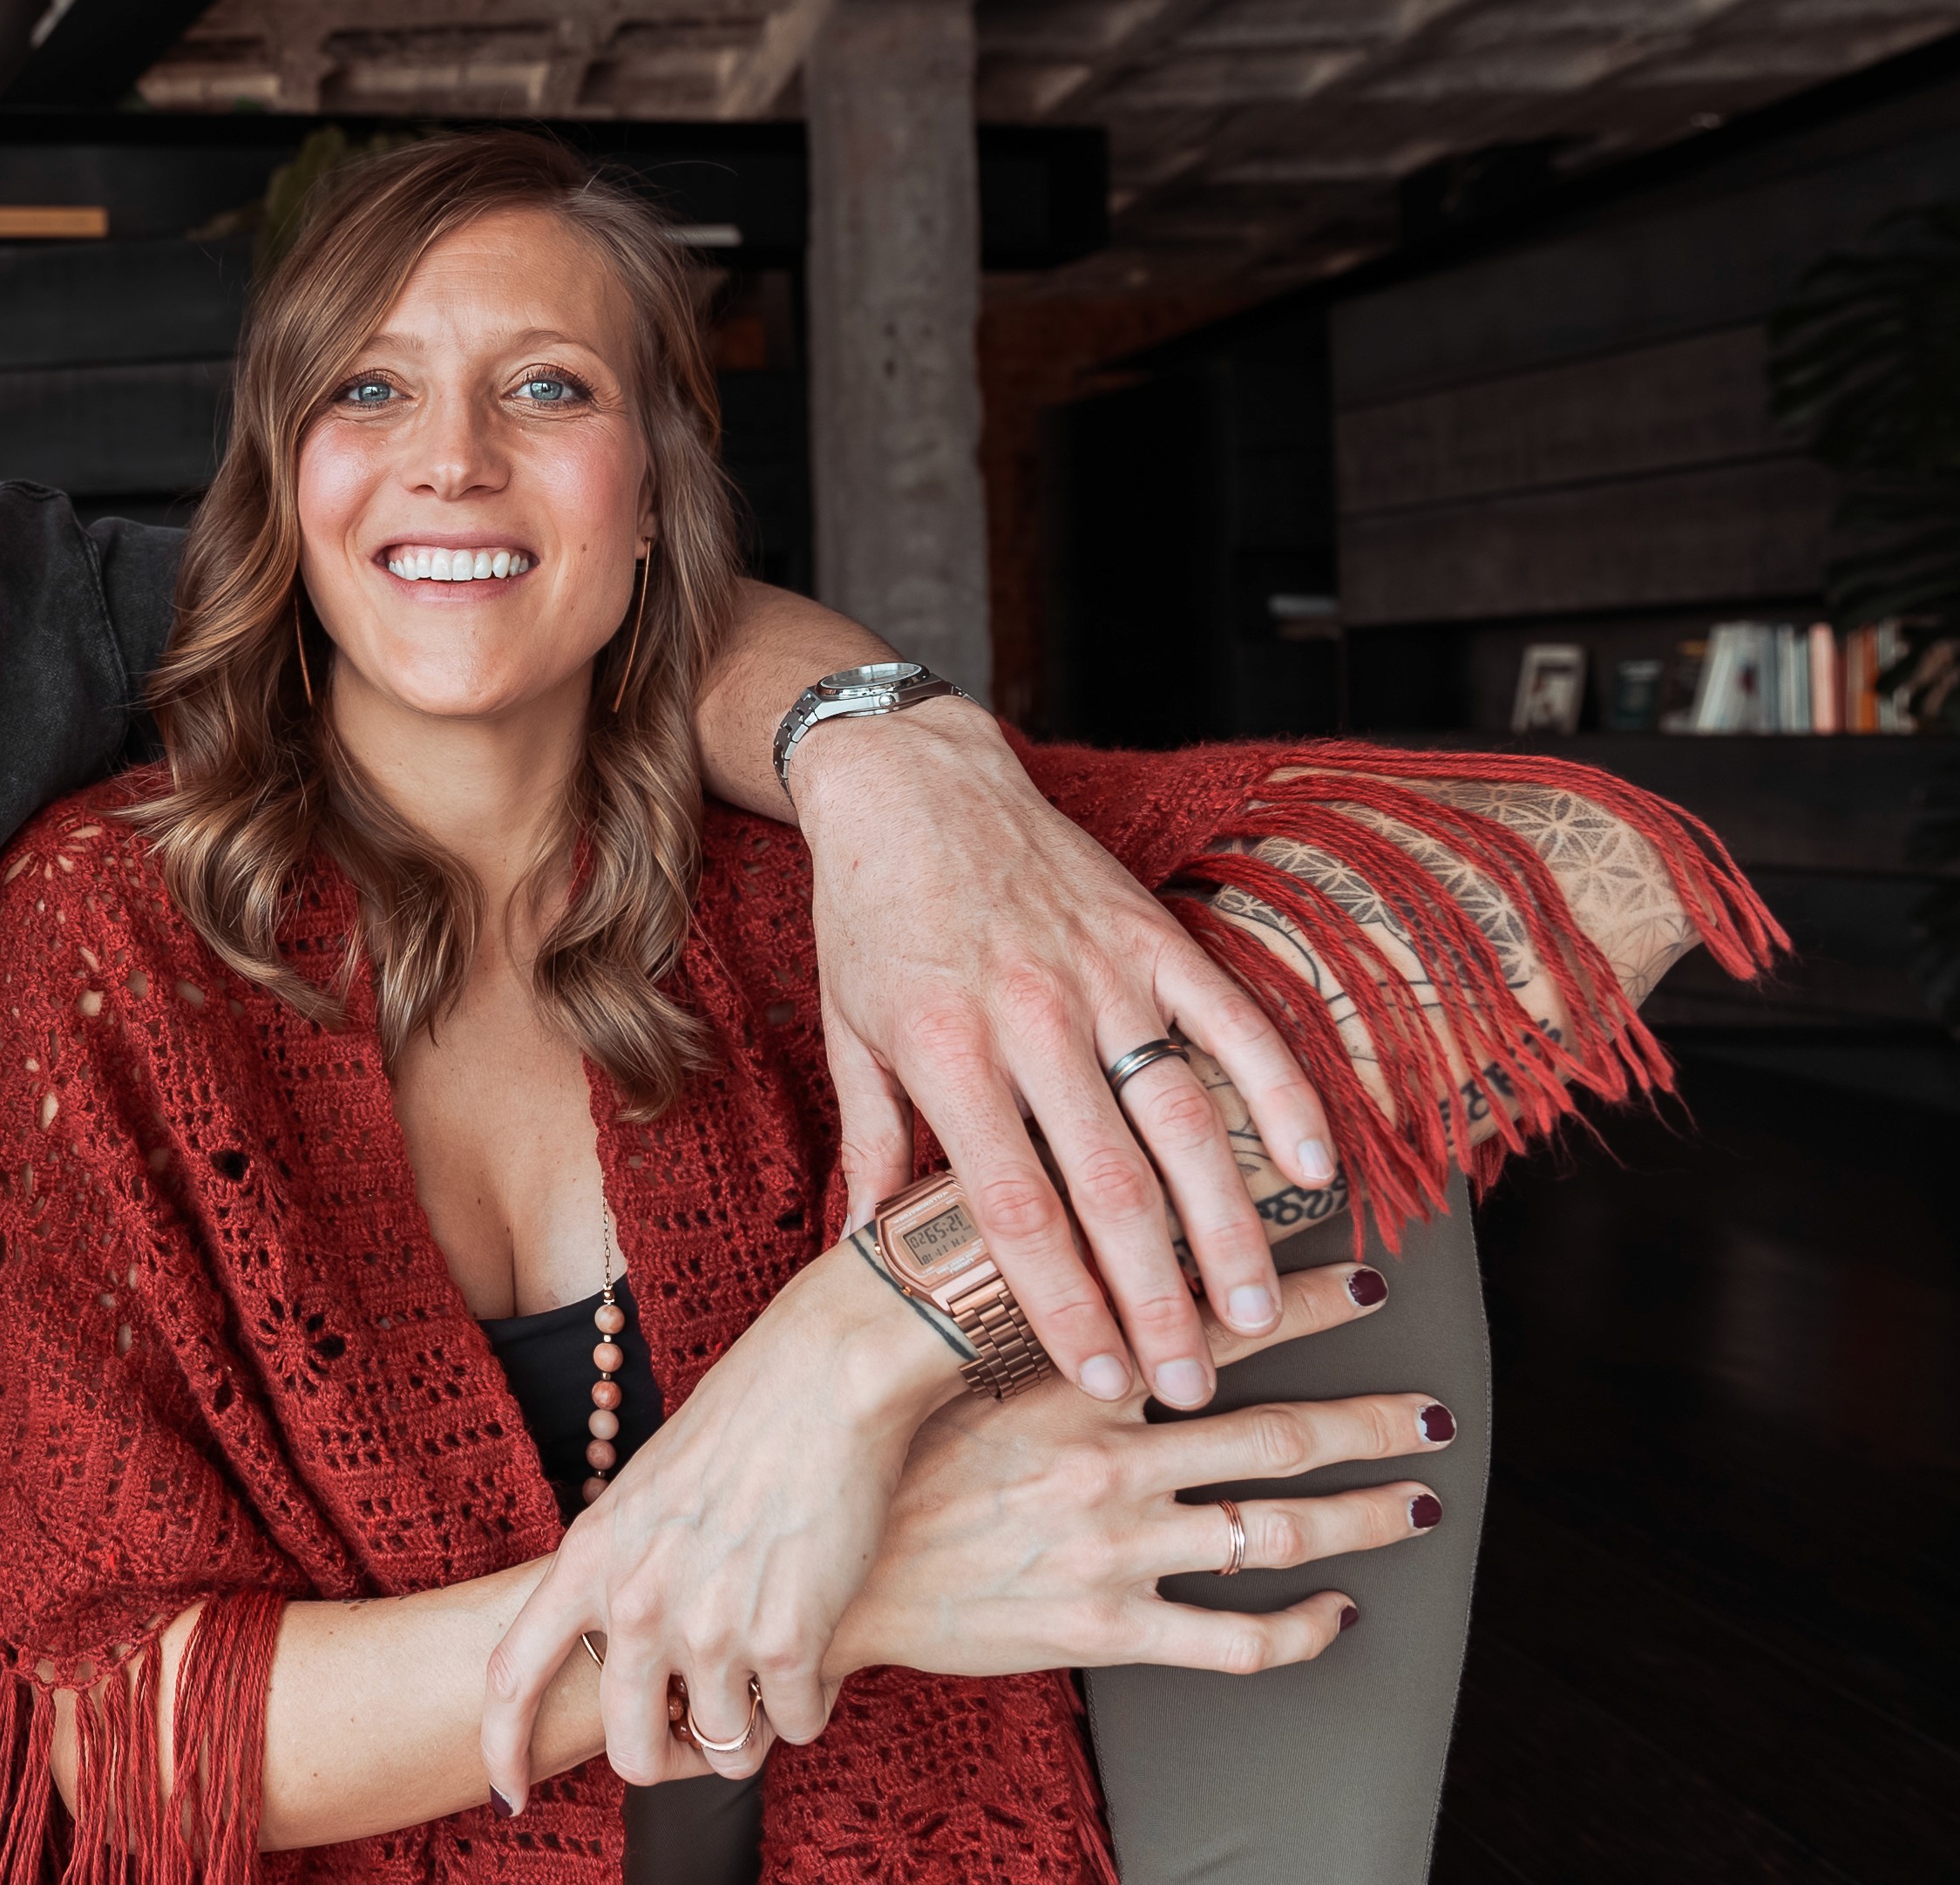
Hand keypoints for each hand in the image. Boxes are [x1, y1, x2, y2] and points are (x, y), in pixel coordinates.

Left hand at [479, 1236, 964, 1800]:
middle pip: (631, 1750)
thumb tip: (625, 1653)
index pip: (512, 1678)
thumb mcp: (641, 1497)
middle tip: (703, 1737)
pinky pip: (800, 1725)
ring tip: (774, 1673)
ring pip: (727, 1750)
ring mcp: (713, 1627)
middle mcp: (637, 1604)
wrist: (823, 1381)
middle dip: (670, 1762)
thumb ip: (620, 1574)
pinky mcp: (791, 1640)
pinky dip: (813, 1703)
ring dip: (754, 1730)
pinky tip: (822, 1646)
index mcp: (588, 1561)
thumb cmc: (739, 1428)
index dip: (502, 1749)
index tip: (510, 1796)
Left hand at [793, 697, 1336, 1410]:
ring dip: (1226, 1226)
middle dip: (1154, 1299)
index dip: (1059, 1301)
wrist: (912, 780)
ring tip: (1254, 1313)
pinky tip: (1314, 1172)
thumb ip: (875, 1147)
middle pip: (1109, 1188)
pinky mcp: (1155, 936)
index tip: (1097, 1377)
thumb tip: (869, 1255)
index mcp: (947, 1055)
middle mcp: (1031, 1021)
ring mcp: (1103, 976)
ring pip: (1182, 1121)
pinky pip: (1232, 1024)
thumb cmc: (871, 915)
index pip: (1012, 1208)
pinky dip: (1279, 1097)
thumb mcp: (849, 1033)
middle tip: (1189, 1384)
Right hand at [829, 1261, 1447, 1682]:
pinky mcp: (1106, 1627)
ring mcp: (1115, 1548)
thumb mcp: (929, 1347)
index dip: (1300, 1302)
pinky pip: (1234, 1638)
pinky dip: (1301, 1628)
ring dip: (1365, 1516)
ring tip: (1418, 1503)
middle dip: (1371, 1421)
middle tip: (1433, 1413)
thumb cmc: (873, 1453)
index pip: (1214, 1326)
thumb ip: (997, 1281)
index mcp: (1073, 1379)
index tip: (1361, 1281)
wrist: (822, 1575)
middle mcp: (1110, 1459)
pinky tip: (1337, 1614)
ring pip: (1279, 1532)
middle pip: (1280, 1437)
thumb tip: (1035, 1201)